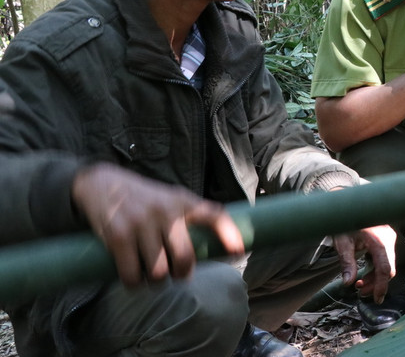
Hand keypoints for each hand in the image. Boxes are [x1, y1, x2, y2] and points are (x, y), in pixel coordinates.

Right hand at [72, 163, 244, 286]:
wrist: (103, 183)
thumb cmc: (145, 198)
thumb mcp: (172, 197)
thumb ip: (193, 214)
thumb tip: (221, 241)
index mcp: (183, 201)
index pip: (214, 216)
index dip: (230, 235)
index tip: (239, 252)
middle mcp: (165, 212)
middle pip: (184, 258)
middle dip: (182, 273)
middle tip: (178, 274)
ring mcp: (141, 224)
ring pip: (158, 272)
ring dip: (157, 280)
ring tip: (153, 274)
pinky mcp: (118, 237)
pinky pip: (132, 275)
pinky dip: (134, 283)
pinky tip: (134, 277)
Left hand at [335, 225, 396, 302]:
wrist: (350, 205)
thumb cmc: (345, 221)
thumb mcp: (342, 242)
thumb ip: (347, 262)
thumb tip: (348, 283)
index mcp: (379, 240)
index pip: (385, 268)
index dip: (381, 286)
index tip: (376, 299)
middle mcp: (389, 239)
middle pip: (388, 269)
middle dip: (376, 284)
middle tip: (360, 293)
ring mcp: (389, 239)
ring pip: (387, 265)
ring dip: (375, 278)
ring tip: (359, 286)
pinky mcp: (387, 239)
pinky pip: (385, 259)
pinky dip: (377, 269)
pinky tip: (364, 275)